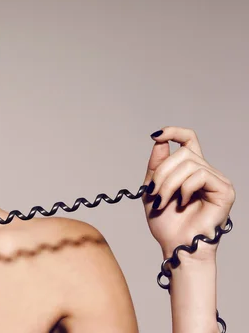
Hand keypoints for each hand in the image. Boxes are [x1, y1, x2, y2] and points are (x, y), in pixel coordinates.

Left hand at [142, 126, 234, 260]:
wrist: (175, 245)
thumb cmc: (166, 222)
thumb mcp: (152, 188)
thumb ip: (156, 165)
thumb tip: (159, 140)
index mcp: (189, 169)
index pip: (188, 139)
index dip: (173, 132)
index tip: (156, 135)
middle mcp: (206, 171)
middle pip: (183, 152)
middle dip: (162, 172)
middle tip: (154, 192)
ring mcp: (216, 181)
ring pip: (189, 163)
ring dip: (169, 183)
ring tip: (164, 201)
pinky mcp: (225, 191)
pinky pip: (201, 175)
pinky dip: (185, 188)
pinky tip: (183, 202)